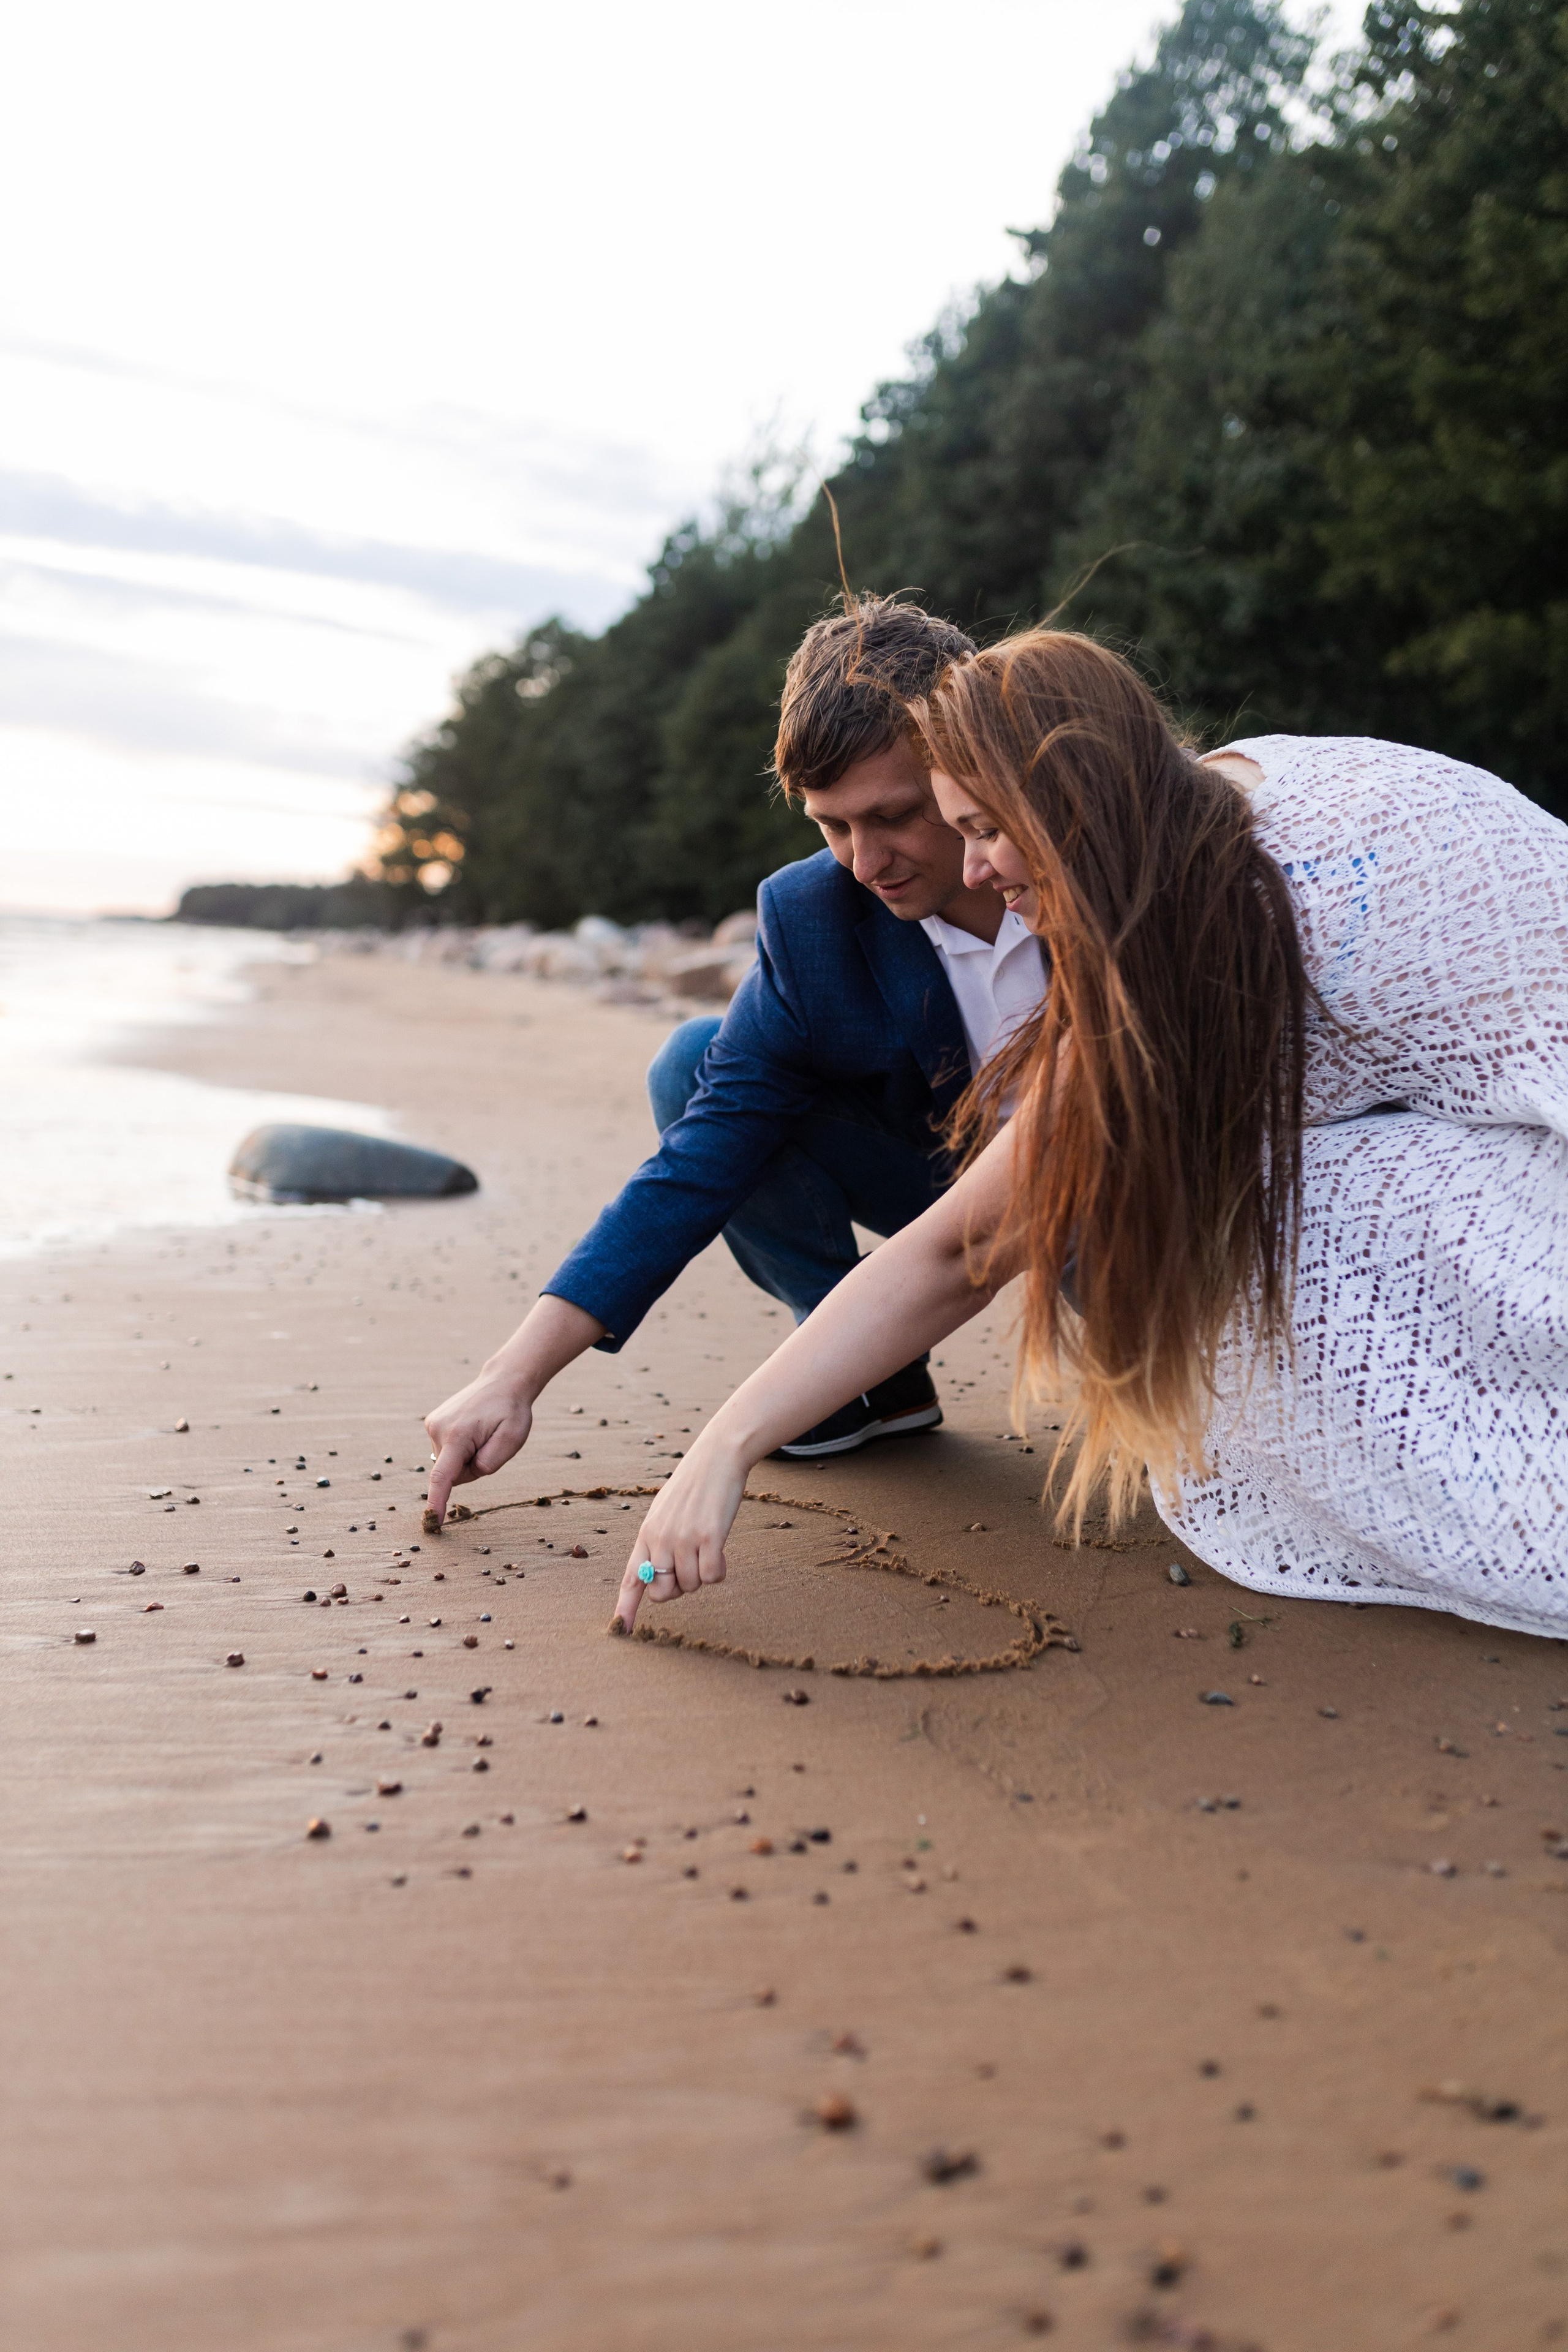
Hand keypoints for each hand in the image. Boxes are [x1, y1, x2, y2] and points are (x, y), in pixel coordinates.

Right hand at [424, 1371, 534, 1527]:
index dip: (437, 1503)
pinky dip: (461, 1449)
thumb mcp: (512, 1440)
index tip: (433, 1523)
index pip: (442, 1477)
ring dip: (467, 1457)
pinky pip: (447, 1451)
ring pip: (449, 1463)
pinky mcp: (433, 1423)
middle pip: (452, 1472)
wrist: (503, 1382)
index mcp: (458, 1435)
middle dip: (471, 1467)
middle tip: (490, 1443)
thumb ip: (490, 1463)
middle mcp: (438, 1429)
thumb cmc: (511, 1411)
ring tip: (482, 1433)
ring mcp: (433, 1424)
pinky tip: (473, 1430)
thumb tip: (466, 1474)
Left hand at [613, 1432, 749, 1631]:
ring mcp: (684, 1538)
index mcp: (646, 1534)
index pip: (632, 1578)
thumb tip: (659, 1581)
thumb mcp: (664, 1513)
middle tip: (692, 1563)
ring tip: (708, 1547)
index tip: (621, 1628)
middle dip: (679, 1588)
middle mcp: (660, 1538)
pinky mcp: (709, 1537)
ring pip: (691, 1586)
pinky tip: (721, 1551)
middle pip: (664, 1593)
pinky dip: (719, 1571)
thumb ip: (658, 1545)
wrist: (717, 1457)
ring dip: (703, 1575)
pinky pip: (712, 1577)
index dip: (626, 1607)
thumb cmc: (693, 1488)